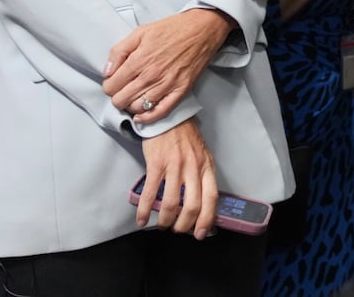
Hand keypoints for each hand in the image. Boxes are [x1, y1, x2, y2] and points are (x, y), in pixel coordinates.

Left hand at [103, 9, 233, 122]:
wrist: (202, 29)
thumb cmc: (173, 29)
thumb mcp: (141, 32)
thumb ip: (119, 51)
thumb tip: (107, 71)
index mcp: (139, 60)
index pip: (111, 86)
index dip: (109, 85)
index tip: (113, 82)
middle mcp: (151, 75)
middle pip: (121, 100)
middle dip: (117, 96)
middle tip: (122, 90)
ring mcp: (167, 84)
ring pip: (137, 108)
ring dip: (131, 105)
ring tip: (133, 97)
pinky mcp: (181, 90)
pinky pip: (160, 112)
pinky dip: (148, 118)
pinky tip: (141, 116)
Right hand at [137, 118, 218, 237]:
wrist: (169, 118)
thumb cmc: (186, 139)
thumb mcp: (202, 156)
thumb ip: (203, 176)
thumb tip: (202, 204)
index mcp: (207, 167)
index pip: (212, 198)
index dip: (207, 219)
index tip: (201, 234)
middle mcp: (193, 168)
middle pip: (193, 205)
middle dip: (184, 224)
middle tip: (177, 230)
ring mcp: (175, 166)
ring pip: (172, 202)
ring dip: (166, 220)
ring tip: (162, 225)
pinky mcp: (157, 164)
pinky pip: (151, 192)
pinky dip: (145, 210)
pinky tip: (142, 219)